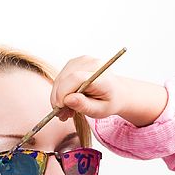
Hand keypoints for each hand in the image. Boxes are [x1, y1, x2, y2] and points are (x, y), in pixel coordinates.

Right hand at [50, 55, 167, 127]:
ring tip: (66, 110)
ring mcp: (83, 60)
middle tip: (61, 114)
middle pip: (66, 77)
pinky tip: (67, 101)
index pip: (76, 78)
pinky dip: (60, 90)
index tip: (59, 107)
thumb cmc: (109, 102)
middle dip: (58, 97)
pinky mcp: (76, 62)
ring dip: (58, 95)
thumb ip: (85, 106)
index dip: (64, 92)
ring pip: (61, 77)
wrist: (116, 93)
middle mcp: (92, 63)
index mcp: (102, 76)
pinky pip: (62, 76)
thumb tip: (68, 100)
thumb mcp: (100, 110)